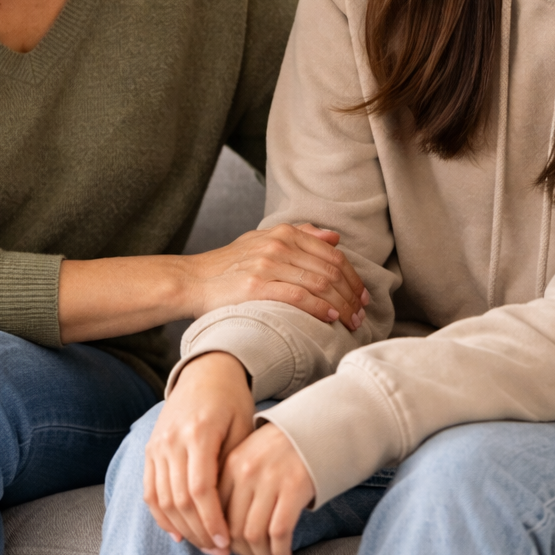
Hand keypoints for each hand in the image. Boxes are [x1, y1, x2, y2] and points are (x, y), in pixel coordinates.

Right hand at [143, 353, 253, 554]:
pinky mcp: (149, 450)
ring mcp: (156, 445)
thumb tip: (230, 514)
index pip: (200, 489)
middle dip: (200, 532)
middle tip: (220, 552)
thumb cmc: (232, 401)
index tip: (227, 543)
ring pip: (161, 500)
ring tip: (205, 546)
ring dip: (183, 529)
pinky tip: (179, 533)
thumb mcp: (243, 428)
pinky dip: (162, 517)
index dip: (212, 521)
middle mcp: (171, 440)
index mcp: (198, 432)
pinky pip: (149, 491)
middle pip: (179, 499)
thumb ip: (233, 466)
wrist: (205, 373)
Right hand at [183, 224, 368, 331]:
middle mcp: (279, 244)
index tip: (362, 296)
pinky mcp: (257, 286)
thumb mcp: (262, 241)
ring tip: (351, 321)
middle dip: (352, 295)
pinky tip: (330, 318)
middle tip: (361, 314)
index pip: (332, 254)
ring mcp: (268, 264)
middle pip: (331, 270)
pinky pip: (299, 297)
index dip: (353, 277)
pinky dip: (320, 308)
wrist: (192, 280)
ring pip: (320, 284)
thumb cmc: (229, 266)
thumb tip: (335, 237)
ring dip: (341, 305)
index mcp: (284, 233)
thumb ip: (300, 236)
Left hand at [219, 423, 314, 554]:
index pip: (214, 513)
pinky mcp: (294, 489)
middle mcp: (246, 473)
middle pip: (232, 528)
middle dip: (242, 554)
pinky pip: (279, 533)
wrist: (315, 428)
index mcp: (229, 465)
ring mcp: (270, 480)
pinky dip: (279, 553)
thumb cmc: (279, 449)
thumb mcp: (248, 458)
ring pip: (254, 535)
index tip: (229, 553)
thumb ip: (232, 487)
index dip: (219, 540)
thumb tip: (222, 536)